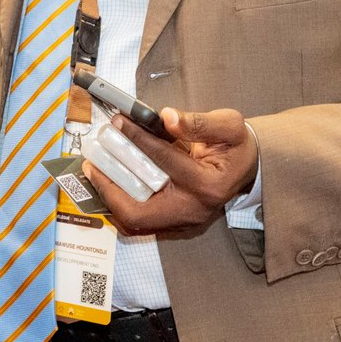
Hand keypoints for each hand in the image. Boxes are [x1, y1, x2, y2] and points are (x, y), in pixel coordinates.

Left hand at [81, 107, 258, 236]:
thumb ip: (197, 122)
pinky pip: (142, 221)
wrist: (248, 169)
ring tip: (95, 173)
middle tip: (91, 165)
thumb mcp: (227, 126)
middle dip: (110, 189)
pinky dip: (122, 204)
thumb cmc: (237, 147)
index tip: (118, 122)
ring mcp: (185, 222)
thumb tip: (166, 117)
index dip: (137, 139)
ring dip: (112, 199)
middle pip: (140, 212)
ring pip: (137, 222)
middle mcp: (194, 210)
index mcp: (208, 184)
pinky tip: (110, 183)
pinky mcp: (177, 225)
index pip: (164, 162)